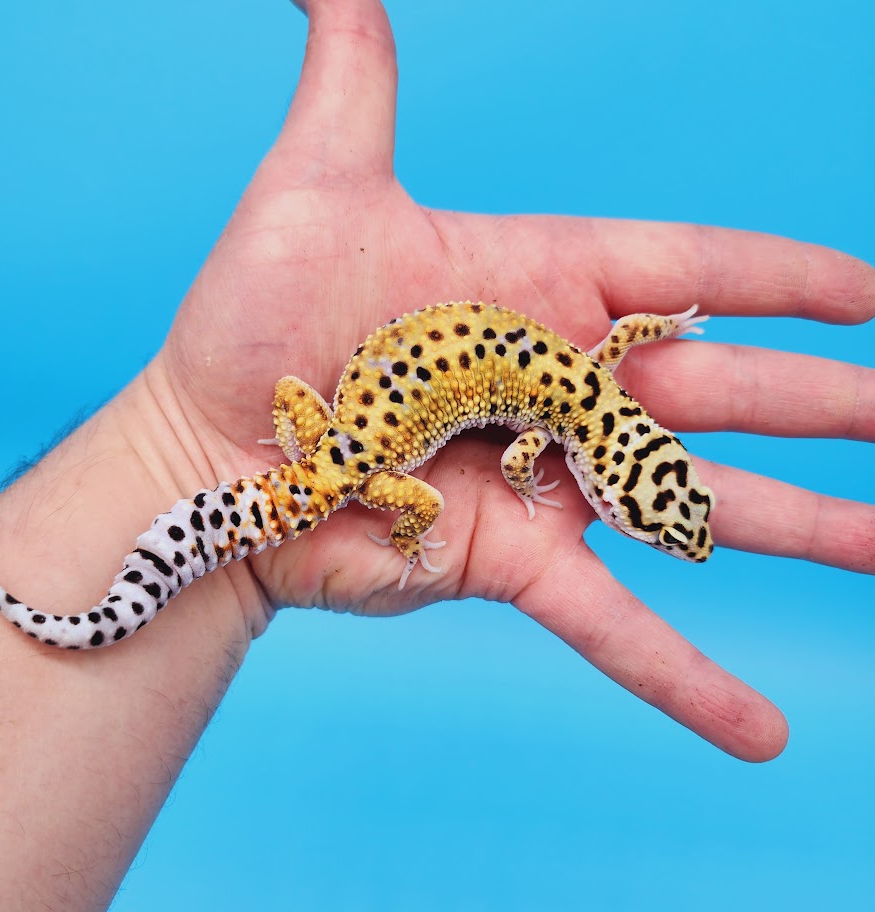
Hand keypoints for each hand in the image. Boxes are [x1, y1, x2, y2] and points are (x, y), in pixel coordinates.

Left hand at [152, 0, 873, 759]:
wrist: (205, 457)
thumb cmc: (251, 325)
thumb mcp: (314, 185)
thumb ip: (355, 76)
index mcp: (534, 287)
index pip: (689, 269)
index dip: (782, 279)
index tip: (867, 292)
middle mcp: (556, 386)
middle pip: (724, 390)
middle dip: (826, 404)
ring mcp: (543, 481)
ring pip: (698, 508)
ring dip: (805, 528)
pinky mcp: (511, 563)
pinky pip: (616, 622)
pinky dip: (686, 676)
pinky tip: (759, 732)